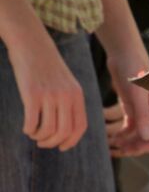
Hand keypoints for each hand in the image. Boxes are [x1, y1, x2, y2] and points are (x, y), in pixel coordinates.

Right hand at [8, 31, 86, 150]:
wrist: (32, 44)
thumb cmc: (48, 66)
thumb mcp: (67, 83)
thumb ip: (69, 102)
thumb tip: (65, 129)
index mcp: (77, 95)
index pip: (80, 127)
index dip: (71, 141)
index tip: (61, 147)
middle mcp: (66, 96)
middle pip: (63, 132)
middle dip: (52, 143)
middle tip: (42, 142)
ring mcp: (50, 95)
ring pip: (47, 130)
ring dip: (39, 137)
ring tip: (33, 133)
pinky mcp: (32, 94)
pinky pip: (31, 122)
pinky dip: (28, 129)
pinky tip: (26, 127)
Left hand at [105, 53, 148, 156]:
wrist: (122, 51)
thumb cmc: (133, 67)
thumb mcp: (137, 92)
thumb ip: (143, 115)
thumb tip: (146, 138)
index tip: (134, 150)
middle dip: (136, 146)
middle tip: (120, 151)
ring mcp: (142, 109)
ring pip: (138, 133)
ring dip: (127, 142)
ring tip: (112, 145)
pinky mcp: (132, 106)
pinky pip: (129, 126)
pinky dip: (121, 134)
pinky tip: (111, 138)